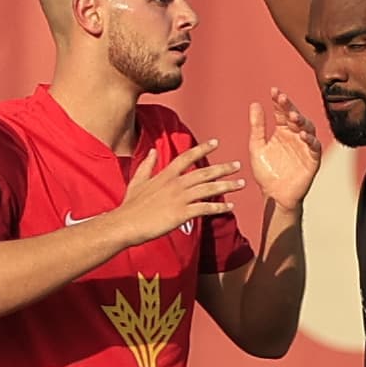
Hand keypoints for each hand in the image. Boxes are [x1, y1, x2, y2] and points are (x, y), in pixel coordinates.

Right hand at [106, 138, 245, 245]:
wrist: (125, 224)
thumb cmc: (130, 206)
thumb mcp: (137, 181)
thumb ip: (147, 165)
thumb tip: (153, 150)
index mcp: (165, 175)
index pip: (187, 157)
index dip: (202, 148)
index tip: (216, 142)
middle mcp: (175, 184)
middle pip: (204, 172)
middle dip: (222, 168)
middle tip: (237, 165)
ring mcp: (179, 198)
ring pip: (208, 189)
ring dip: (227, 186)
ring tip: (240, 184)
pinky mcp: (182, 214)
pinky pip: (205, 208)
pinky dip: (219, 207)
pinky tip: (230, 206)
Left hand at [245, 89, 323, 209]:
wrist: (274, 194)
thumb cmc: (266, 172)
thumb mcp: (257, 147)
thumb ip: (257, 126)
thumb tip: (255, 104)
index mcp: (282, 131)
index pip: (282, 112)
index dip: (279, 101)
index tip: (273, 91)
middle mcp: (294, 136)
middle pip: (295, 117)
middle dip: (290, 107)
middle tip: (282, 99)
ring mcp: (304, 147)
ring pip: (307, 129)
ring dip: (301, 121)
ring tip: (292, 116)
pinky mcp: (312, 160)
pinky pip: (314, 147)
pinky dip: (310, 140)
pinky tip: (302, 135)